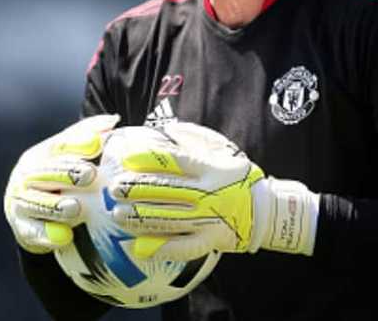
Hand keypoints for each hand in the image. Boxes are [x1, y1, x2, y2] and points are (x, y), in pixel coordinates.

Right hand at [3, 114, 118, 253]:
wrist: (27, 211)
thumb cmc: (58, 177)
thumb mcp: (69, 154)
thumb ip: (89, 136)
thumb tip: (113, 120)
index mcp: (41, 154)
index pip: (58, 146)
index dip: (77, 144)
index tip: (97, 146)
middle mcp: (26, 176)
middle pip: (44, 172)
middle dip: (66, 173)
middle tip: (89, 175)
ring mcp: (19, 201)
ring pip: (34, 203)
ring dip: (54, 206)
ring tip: (75, 208)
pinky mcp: (21, 227)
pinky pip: (33, 231)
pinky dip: (47, 235)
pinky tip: (64, 237)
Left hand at [106, 121, 318, 261]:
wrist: (264, 209)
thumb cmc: (237, 174)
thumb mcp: (222, 148)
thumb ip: (195, 138)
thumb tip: (166, 129)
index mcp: (211, 168)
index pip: (175, 161)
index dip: (149, 158)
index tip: (127, 157)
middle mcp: (208, 194)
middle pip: (166, 190)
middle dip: (136, 189)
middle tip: (113, 188)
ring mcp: (208, 220)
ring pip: (168, 219)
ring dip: (139, 217)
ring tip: (117, 213)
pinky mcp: (209, 241)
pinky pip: (182, 247)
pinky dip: (160, 248)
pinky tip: (138, 246)